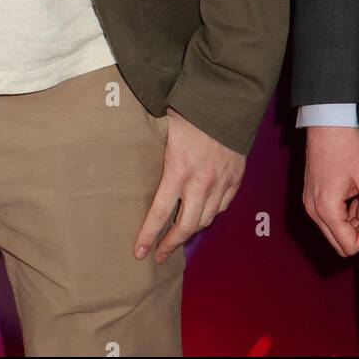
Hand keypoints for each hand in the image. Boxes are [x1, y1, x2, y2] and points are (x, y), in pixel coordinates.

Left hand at [133, 106, 244, 261]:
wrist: (228, 102)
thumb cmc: (190, 111)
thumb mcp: (164, 127)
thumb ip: (151, 146)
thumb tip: (123, 149)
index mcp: (178, 170)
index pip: (160, 213)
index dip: (149, 235)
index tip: (139, 252)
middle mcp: (201, 183)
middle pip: (186, 226)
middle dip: (171, 244)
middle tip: (160, 255)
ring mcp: (221, 182)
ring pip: (206, 219)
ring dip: (191, 232)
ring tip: (179, 238)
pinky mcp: (235, 179)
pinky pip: (222, 206)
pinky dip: (211, 214)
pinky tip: (202, 215)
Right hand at [302, 125, 358, 256]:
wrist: (327, 122)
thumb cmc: (348, 147)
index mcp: (326, 209)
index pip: (349, 246)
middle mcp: (313, 211)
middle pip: (340, 243)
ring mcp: (310, 204)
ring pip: (335, 231)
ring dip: (352, 222)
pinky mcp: (310, 196)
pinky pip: (329, 217)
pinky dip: (344, 212)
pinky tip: (352, 192)